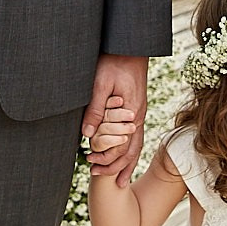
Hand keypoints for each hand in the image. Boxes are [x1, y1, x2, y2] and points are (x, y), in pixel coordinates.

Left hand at [84, 54, 147, 184]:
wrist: (131, 47)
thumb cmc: (114, 62)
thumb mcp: (100, 83)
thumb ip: (96, 109)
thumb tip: (87, 134)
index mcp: (131, 112)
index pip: (121, 144)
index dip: (107, 158)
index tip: (91, 166)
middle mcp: (138, 116)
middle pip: (131, 149)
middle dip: (116, 166)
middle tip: (98, 175)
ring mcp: (140, 113)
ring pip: (136, 145)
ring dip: (125, 162)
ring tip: (116, 178)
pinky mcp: (137, 109)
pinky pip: (136, 136)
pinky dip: (131, 150)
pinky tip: (125, 155)